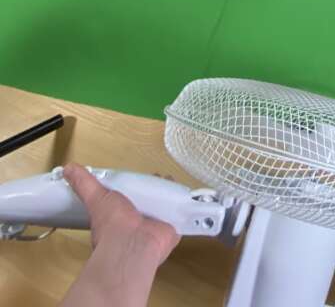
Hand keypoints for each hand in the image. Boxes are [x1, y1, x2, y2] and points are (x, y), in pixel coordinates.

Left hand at [64, 164, 179, 266]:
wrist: (132, 245)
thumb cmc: (112, 225)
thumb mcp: (96, 197)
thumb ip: (84, 184)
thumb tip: (67, 169)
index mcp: (120, 213)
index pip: (130, 196)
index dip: (135, 186)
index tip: (141, 177)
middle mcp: (137, 220)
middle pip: (148, 200)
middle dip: (154, 189)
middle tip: (159, 178)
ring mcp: (154, 226)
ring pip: (163, 207)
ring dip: (168, 197)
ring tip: (171, 185)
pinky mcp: (170, 230)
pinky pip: (179, 217)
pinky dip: (183, 209)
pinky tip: (186, 200)